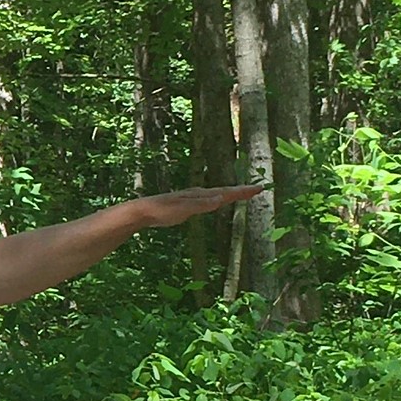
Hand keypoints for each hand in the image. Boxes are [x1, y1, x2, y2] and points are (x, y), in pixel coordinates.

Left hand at [131, 184, 263, 228]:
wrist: (142, 211)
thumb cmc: (162, 211)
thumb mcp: (184, 209)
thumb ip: (202, 204)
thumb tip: (221, 198)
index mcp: (200, 195)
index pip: (226, 192)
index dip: (242, 191)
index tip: (259, 188)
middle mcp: (197, 194)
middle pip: (223, 191)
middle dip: (240, 191)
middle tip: (257, 189)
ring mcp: (191, 198)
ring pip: (215, 194)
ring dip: (229, 193)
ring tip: (240, 193)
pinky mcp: (185, 204)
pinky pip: (207, 200)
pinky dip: (216, 199)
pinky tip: (214, 202)